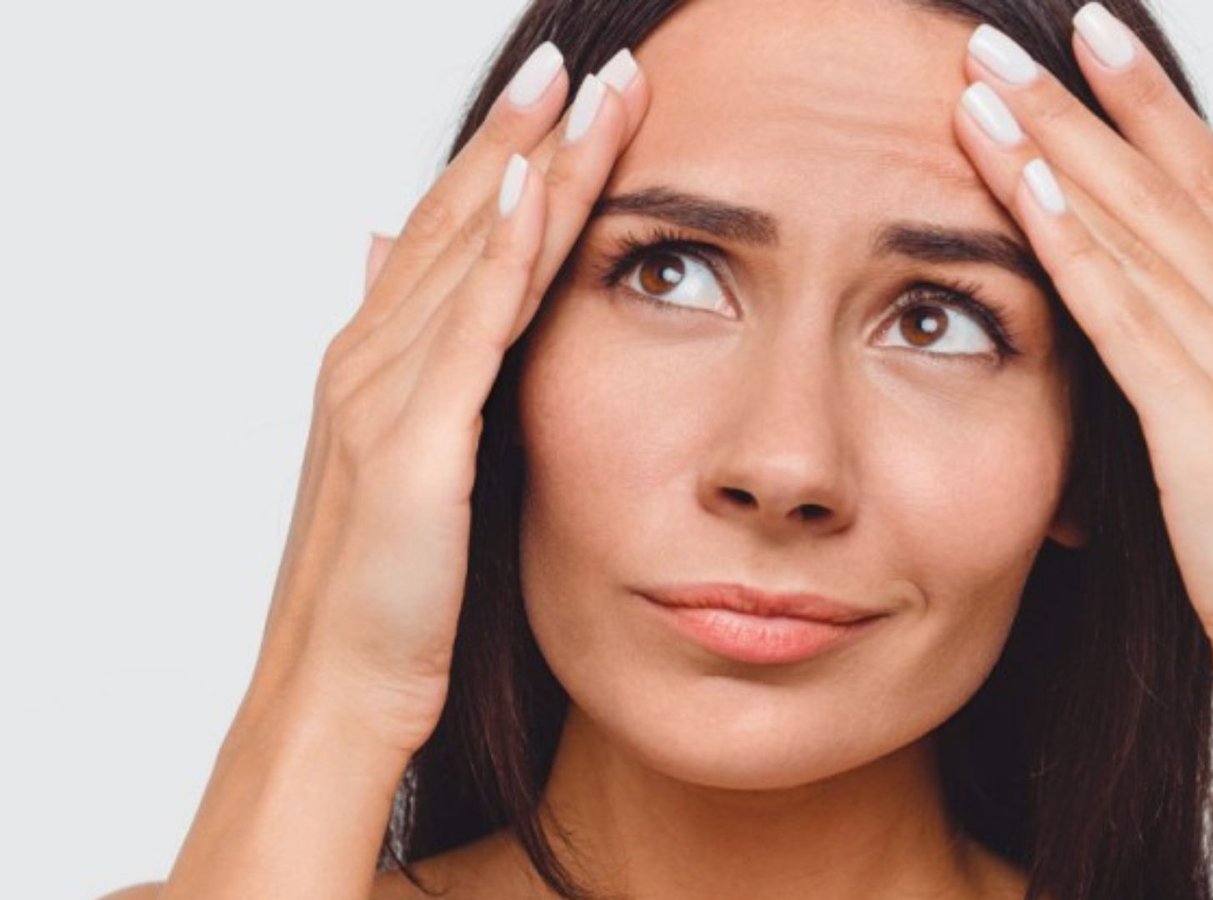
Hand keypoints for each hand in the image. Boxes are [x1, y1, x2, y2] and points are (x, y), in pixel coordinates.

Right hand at [252, 44, 648, 753]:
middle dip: (521, 134)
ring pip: (468, 253)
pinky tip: (533, 188)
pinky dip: (498, 253)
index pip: (448, 231)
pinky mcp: (416, 442)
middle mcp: (373, 356)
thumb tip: (382, 254)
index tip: (557, 95)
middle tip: (579, 61)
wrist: (341, 684)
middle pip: (458, 219)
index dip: (501, 155)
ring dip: (528, 166)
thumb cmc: (385, 587)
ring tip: (583, 92)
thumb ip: (402, 351)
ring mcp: (389, 393)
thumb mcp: (399, 452)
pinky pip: (468, 329)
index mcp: (377, 359)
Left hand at [954, 7, 1212, 747]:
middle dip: (1082, 104)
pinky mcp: (1210, 428)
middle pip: (1166, 186)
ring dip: (1053, 151)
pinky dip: (1073, 246)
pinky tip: (1025, 186)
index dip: (1153, 108)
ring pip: (1136, 233)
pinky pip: (1127, 317)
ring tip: (984, 84)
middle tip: (1003, 39)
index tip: (1096, 43)